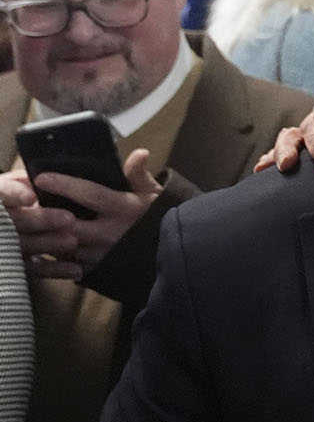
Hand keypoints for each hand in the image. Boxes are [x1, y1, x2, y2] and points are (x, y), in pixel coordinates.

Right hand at [0, 169, 78, 278]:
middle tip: (69, 219)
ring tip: (72, 241)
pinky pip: (33, 269)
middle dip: (41, 220)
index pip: (1, 193)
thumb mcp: (16, 184)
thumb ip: (25, 180)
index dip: (13, 194)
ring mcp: (5, 245)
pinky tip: (76, 269)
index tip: (31, 197)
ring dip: (48, 243)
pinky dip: (55, 270)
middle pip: (15, 221)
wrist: (8, 228)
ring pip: (23, 245)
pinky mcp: (15, 264)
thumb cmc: (17, 198)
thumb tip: (41, 175)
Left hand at [2, 150, 160, 278]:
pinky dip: (58, 254)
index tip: (42, 177)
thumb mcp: (154, 193)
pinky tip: (51, 242)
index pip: (90, 194)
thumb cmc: (160, 218)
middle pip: (70, 223)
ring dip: (51, 234)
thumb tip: (140, 153)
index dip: (64, 185)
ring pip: (66, 245)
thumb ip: (139, 174)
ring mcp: (104, 253)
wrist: (173, 252)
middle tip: (32, 203)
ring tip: (38, 222)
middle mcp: (112, 232)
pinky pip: (70, 264)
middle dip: (49, 213)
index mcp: (124, 209)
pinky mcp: (99, 269)